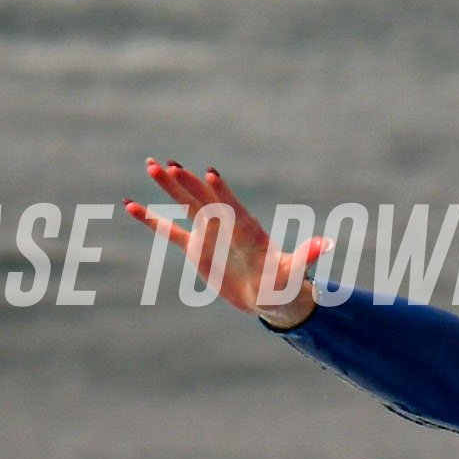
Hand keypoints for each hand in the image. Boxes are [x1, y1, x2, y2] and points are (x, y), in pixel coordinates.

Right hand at [124, 160, 329, 325]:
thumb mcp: (295, 272)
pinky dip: (150, 220)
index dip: (224, 192)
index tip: (212, 174)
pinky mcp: (195, 248)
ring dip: (168, 188)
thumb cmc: (284, 282)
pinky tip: (130, 205)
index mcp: (247, 228)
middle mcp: (225, 223)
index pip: (233, 206)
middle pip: (203, 199)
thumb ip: (306, 256)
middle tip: (169, 164)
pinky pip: (169, 231)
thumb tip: (327, 245)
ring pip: (184, 205)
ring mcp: (208, 233)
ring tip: (150, 166)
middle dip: (187, 183)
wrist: (269, 295)